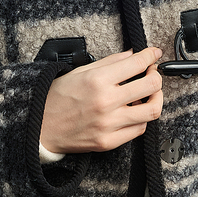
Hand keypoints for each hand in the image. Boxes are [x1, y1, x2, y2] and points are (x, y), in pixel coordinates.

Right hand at [39, 47, 163, 154]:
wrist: (40, 127)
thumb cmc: (56, 98)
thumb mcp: (80, 71)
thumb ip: (110, 62)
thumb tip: (131, 55)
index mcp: (98, 80)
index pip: (137, 63)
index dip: (151, 56)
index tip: (154, 55)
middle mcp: (106, 102)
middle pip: (151, 86)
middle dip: (156, 75)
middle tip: (151, 73)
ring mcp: (109, 124)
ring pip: (151, 111)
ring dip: (156, 98)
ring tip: (149, 94)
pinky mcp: (109, 141)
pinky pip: (139, 130)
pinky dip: (142, 118)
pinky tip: (135, 110)